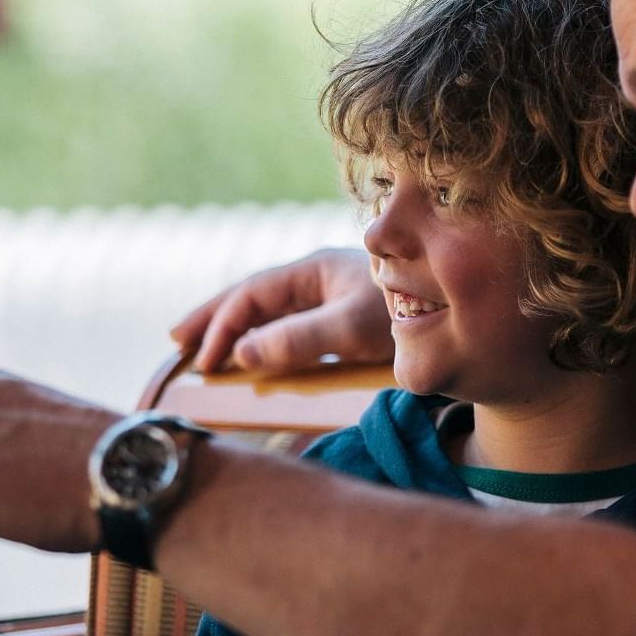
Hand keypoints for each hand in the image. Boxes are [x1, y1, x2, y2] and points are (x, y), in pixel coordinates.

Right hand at [170, 247, 393, 373]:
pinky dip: (266, 339)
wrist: (459, 309)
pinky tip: (259, 353)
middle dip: (214, 316)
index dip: (222, 327)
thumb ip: (297, 339)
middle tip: (176, 339)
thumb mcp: (349, 327)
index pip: (251, 296)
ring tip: (205, 347)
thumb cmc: (407, 310)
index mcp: (311, 272)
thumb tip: (242, 354)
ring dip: (236, 328)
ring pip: (270, 311)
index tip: (205, 363)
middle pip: (251, 296)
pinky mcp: (344, 319)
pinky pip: (292, 326)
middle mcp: (315, 281)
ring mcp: (329, 299)